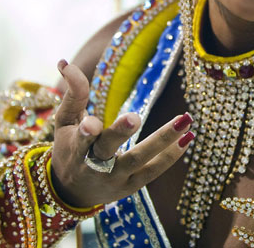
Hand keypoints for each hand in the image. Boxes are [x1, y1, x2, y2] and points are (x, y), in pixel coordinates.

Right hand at [51, 59, 193, 207]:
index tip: (91, 123)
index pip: (81, 139)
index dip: (87, 131)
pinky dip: (171, 156)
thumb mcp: (65, 122)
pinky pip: (153, 171)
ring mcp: (114, 178)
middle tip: (135, 117)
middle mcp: (94, 166)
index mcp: (75, 148)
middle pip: (107, 149)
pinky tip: (188, 137)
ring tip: (185, 120)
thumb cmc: (69, 148)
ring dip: (162, 140)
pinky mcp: (131, 186)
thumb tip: (65, 61)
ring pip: (138, 159)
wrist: (72, 192)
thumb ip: (73, 93)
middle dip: (120, 133)